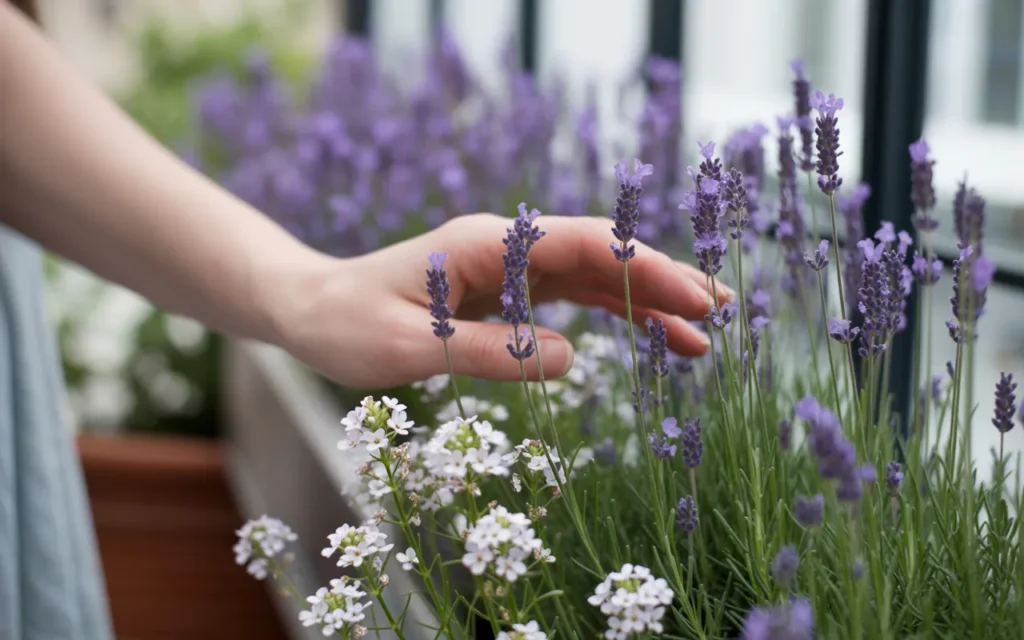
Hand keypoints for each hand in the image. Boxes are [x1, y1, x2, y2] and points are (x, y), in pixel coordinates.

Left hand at [274, 214, 731, 389]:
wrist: (309, 310)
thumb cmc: (346, 325)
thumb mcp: (407, 346)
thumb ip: (487, 352)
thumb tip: (570, 360)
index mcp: (485, 243)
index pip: (581, 246)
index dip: (641, 269)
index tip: (691, 297)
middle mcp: (504, 246)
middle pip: (599, 256)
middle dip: (661, 281)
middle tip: (720, 312)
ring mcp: (507, 266)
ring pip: (592, 277)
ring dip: (645, 302)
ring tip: (700, 335)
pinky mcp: (504, 290)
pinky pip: (569, 299)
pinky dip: (610, 315)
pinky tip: (645, 336)